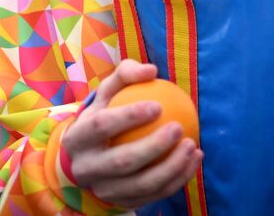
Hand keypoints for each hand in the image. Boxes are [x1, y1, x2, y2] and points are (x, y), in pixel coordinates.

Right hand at [62, 60, 201, 209]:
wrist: (87, 156)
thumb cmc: (103, 114)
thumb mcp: (107, 92)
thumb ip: (126, 74)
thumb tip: (151, 70)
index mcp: (78, 138)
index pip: (102, 126)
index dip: (129, 116)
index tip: (158, 105)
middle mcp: (87, 168)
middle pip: (122, 161)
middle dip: (153, 147)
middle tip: (178, 128)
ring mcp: (103, 190)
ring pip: (141, 185)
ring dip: (172, 167)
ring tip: (193, 146)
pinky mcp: (122, 203)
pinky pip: (154, 195)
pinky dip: (178, 179)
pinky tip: (195, 160)